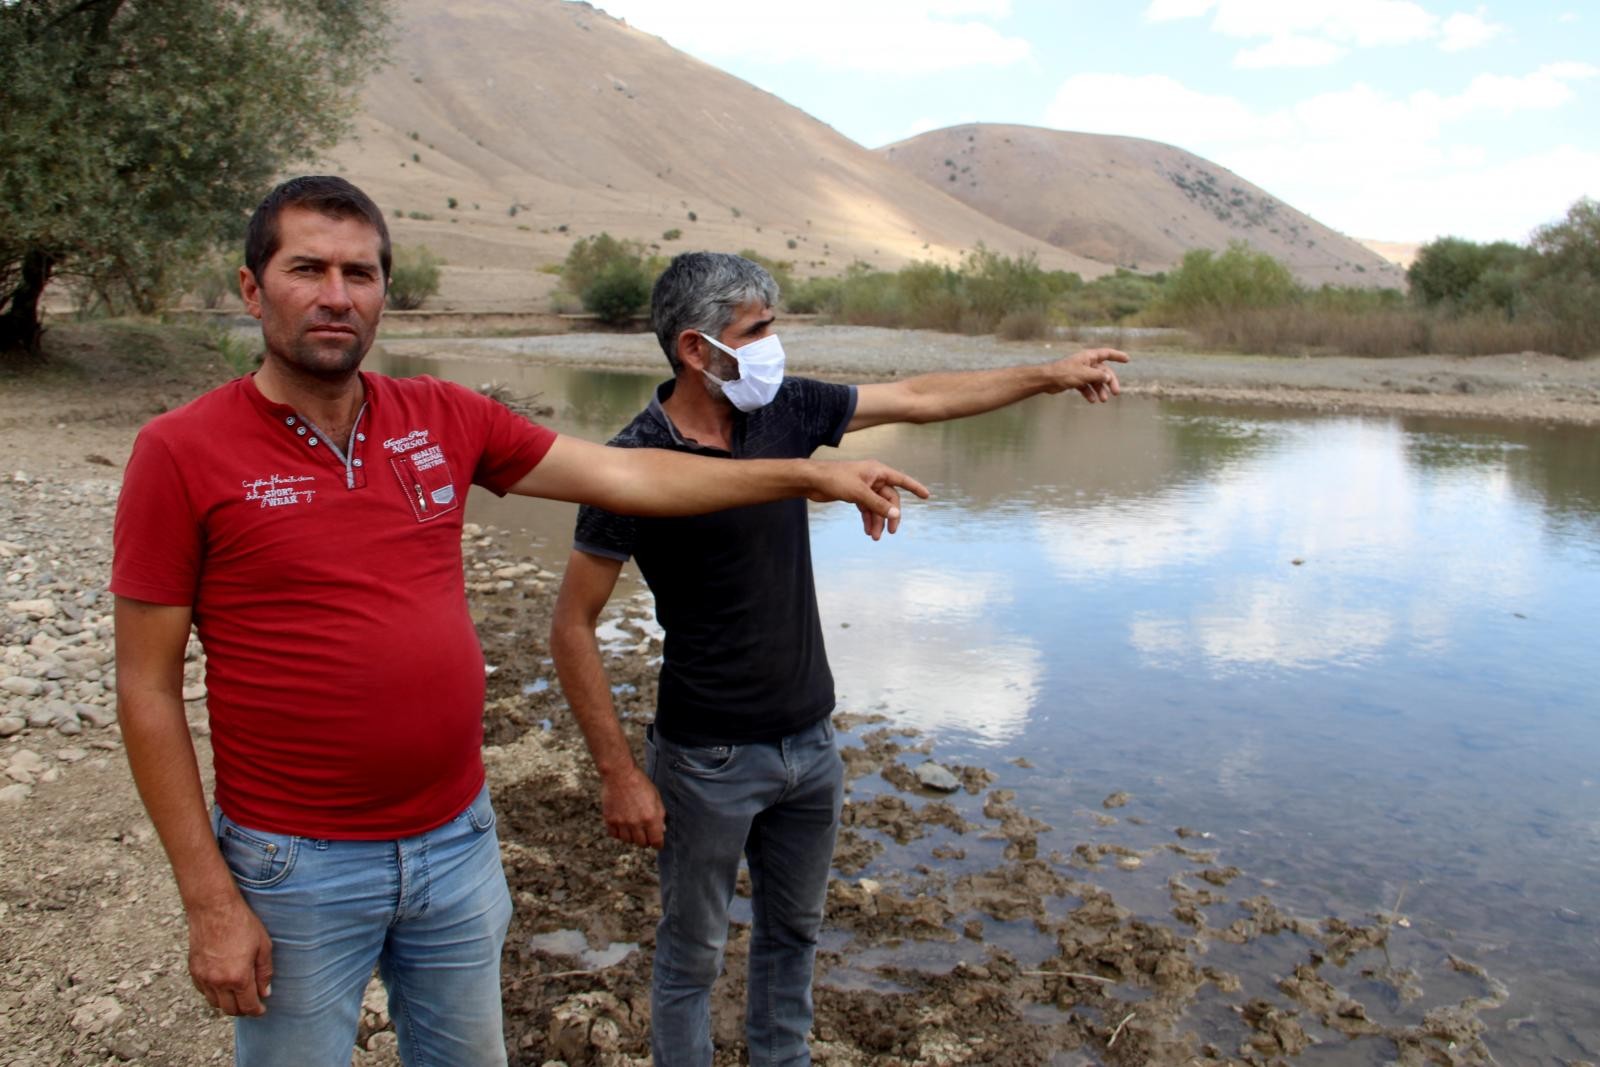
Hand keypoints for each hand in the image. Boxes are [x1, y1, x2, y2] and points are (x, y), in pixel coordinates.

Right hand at [187, 893, 272, 1015]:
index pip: (248, 1006)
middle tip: (251, 1003)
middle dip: (242, 1010)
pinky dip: (213, 993)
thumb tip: (265, 992)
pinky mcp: (193, 970)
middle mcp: (218, 982)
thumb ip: (265, 972)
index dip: (256, 1011)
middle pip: (229, 1010)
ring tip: (237, 994)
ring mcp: (203, 977)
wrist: (214, 908)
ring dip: (226, 1003)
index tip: (261, 1009)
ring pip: (214, 1003)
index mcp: (238, 977)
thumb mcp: (263, 946)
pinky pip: (203, 991)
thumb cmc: (242, 924)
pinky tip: (222, 984)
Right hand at [601, 764, 665, 848]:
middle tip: (645, 833)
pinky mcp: (610, 820)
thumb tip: (662, 830)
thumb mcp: (656, 797)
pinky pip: (615, 835)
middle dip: (645, 840)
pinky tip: (622, 824)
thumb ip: (660, 815)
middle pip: (642, 844)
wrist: (620, 774)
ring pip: (628, 841)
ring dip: (632, 836)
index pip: (656, 842)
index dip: (658, 844)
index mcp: (650, 818)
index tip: (657, 842)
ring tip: (633, 827)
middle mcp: (636, 823)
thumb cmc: (640, 784)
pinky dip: (619, 833)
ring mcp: (622, 823)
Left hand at [807, 460, 931, 540]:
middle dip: (889, 515)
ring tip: (874, 537)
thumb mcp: (859, 493)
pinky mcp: (855, 495)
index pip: (901, 480)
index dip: (915, 487)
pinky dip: (868, 519)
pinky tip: (867, 530)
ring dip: (877, 521)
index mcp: (877, 471)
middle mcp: (873, 478)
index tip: (927, 496)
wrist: (812, 480)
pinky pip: (867, 508)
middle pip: (889, 499)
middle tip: (890, 532)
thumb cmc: (835, 479)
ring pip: (877, 506)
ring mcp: (864, 487)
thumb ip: (878, 504)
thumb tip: (896, 513)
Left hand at [1049, 348, 1128, 403]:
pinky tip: (1091, 400)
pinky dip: (1089, 393)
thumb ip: (1098, 375)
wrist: (1047, 380)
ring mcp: (1081, 372)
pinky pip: (1086, 387)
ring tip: (1103, 400)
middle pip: (1103, 372)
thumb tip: (1108, 377)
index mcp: (1089, 357)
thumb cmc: (1065, 373)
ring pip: (1095, 381)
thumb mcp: (1085, 374)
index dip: (1117, 356)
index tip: (1127, 359)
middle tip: (1116, 393)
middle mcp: (1086, 363)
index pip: (1107, 354)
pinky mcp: (1075, 380)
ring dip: (1100, 390)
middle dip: (1110, 382)